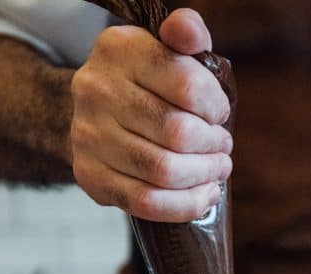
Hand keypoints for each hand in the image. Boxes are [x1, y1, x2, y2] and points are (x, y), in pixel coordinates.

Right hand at [70, 9, 232, 221]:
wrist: (94, 111)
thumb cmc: (146, 81)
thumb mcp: (166, 47)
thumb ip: (186, 33)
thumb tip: (188, 31)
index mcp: (118, 49)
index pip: (187, 86)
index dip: (215, 107)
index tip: (219, 113)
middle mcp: (95, 90)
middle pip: (178, 133)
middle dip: (213, 145)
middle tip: (223, 147)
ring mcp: (87, 136)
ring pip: (164, 171)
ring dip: (204, 175)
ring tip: (217, 169)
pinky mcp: (89, 175)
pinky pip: (146, 202)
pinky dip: (185, 204)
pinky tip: (204, 195)